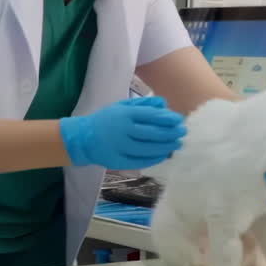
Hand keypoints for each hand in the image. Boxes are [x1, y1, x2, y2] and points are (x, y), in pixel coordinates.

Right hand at [58, 96, 185, 169]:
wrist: (82, 138)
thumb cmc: (107, 119)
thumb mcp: (122, 106)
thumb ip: (143, 104)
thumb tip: (165, 104)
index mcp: (124, 114)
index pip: (151, 116)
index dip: (167, 119)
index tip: (179, 120)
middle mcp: (122, 130)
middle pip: (152, 133)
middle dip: (170, 133)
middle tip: (182, 133)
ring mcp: (119, 147)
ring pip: (148, 148)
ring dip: (166, 147)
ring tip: (177, 144)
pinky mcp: (117, 161)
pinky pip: (140, 161)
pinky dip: (154, 158)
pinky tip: (164, 155)